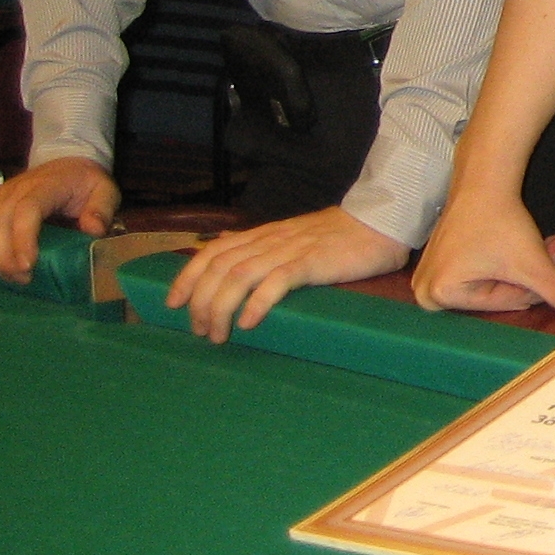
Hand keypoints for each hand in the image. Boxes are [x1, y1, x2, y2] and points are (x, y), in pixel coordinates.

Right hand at [0, 157, 120, 281]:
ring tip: (9, 275)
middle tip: (23, 278)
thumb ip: (102, 209)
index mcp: (45, 186)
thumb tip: (92, 230)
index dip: (22, 240)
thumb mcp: (105, 190)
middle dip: (2, 258)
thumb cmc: (84, 183)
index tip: (29, 266)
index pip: (25, 210)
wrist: (65, 164)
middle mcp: (14, 190)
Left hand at [165, 207, 409, 342]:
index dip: (187, 276)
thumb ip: (266, 246)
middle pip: (219, 267)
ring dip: (222, 308)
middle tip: (200, 331)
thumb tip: (233, 256)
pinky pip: (277, 281)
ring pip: (239, 275)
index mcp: (265, 234)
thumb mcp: (295, 236)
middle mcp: (271, 240)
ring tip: (219, 335)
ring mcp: (291, 249)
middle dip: (201, 302)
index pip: (212, 251)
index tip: (173, 303)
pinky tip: (250, 322)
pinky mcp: (313, 261)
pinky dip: (257, 302)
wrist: (382, 220)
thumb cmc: (341, 235)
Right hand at [411, 183, 554, 318]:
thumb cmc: (501, 220)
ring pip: (498, 280)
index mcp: (438, 296)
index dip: (541, 287)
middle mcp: (426, 292)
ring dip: (530, 265)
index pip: (505, 303)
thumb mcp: (534, 264)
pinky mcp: (442, 261)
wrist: (485, 177)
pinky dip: (513, 259)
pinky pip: (486, 270)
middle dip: (538, 273)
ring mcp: (430, 276)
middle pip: (502, 293)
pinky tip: (537, 245)